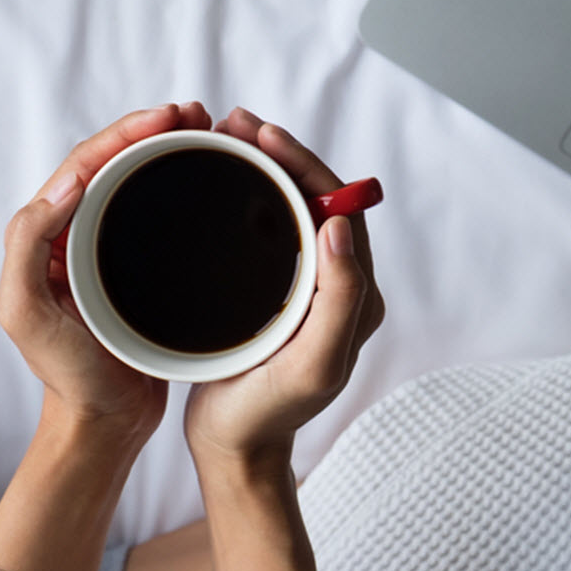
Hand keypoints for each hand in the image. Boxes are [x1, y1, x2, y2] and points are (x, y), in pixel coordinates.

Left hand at [0, 101, 211, 437]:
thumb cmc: (65, 376)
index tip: (167, 118)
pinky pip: (159, 212)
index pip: (83, 164)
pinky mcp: (141, 267)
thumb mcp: (26, 313)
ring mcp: (108, 249)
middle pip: (112, 161)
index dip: (123, 133)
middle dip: (150, 129)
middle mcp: (73, 233)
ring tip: (207, 129)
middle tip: (195, 113)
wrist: (103, 424)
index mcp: (44, 235)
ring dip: (169, 149)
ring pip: (137, 181)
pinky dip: (181, 184)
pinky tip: (212, 176)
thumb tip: (67, 182)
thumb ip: (28, 245)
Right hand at [184, 108, 384, 466]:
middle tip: (235, 122)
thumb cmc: (270, 411)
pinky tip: (215, 178)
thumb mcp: (314, 362)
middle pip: (314, 196)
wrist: (234, 448)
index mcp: (355, 293)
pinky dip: (245, 193)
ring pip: (289, 205)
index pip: (338, 205)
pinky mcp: (273, 289)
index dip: (304, 162)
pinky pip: (267, 226)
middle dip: (279, 152)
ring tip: (222, 136)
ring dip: (260, 166)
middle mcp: (336, 281)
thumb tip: (340, 223)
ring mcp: (304, 284)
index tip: (263, 135)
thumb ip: (340, 298)